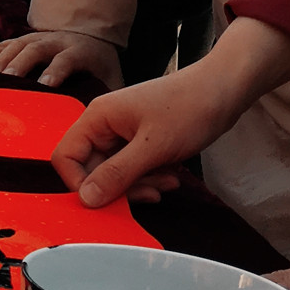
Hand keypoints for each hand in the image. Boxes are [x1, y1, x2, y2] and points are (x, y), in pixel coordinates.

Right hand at [0, 30, 124, 90]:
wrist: (91, 36)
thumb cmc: (99, 66)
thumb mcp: (110, 79)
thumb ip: (106, 98)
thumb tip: (104, 128)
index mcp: (78, 51)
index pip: (66, 59)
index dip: (56, 70)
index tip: (46, 85)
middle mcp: (55, 41)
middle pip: (35, 49)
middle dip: (20, 65)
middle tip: (8, 81)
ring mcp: (36, 38)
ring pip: (15, 46)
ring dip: (0, 61)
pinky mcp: (21, 40)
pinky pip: (0, 45)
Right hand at [50, 18, 289, 206]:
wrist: (224, 90)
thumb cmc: (188, 110)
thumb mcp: (152, 148)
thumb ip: (116, 174)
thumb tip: (85, 200)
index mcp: (97, 117)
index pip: (66, 156)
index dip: (80, 183)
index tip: (108, 200)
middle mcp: (105, 124)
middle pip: (92, 168)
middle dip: (120, 186)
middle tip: (150, 192)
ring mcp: (123, 132)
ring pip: (116, 172)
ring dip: (139, 184)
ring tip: (168, 181)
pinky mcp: (141, 140)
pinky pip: (134, 168)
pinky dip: (150, 176)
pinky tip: (172, 175)